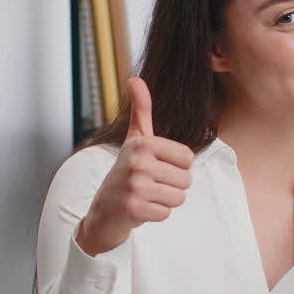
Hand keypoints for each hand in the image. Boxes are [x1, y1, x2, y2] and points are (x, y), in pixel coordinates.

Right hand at [77, 77, 194, 255]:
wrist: (104, 209)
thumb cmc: (126, 170)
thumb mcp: (134, 138)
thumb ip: (141, 110)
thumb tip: (135, 79)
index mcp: (142, 143)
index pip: (188, 157)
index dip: (177, 166)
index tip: (157, 167)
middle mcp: (137, 162)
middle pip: (186, 179)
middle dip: (173, 186)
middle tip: (151, 184)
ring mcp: (134, 186)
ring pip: (179, 197)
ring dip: (166, 200)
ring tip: (147, 196)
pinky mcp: (134, 209)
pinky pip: (166, 213)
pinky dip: (157, 214)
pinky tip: (141, 208)